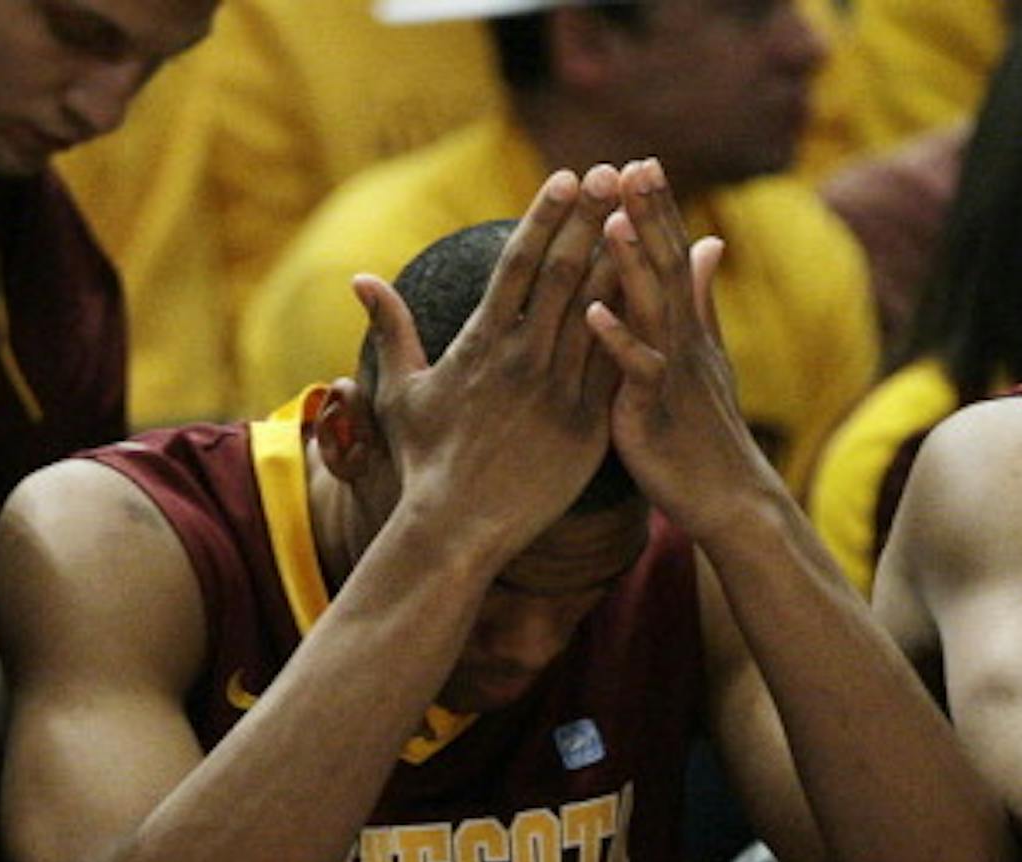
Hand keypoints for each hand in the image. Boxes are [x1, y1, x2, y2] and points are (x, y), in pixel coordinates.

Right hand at [355, 164, 624, 561]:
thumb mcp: (401, 391)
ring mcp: (559, 391)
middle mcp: (523, 358)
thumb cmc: (426, 462)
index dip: (545, 216)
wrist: (457, 528)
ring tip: (643, 216)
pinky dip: (636, 328)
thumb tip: (363, 278)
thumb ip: (391, 329)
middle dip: (592, 220)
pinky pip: (617, 367)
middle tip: (616, 172)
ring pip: (598, 312)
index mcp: (481, 342)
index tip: (568, 177)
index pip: (519, 263)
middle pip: (566, 273)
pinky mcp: (587, 425)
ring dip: (621, 260)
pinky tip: (659, 294)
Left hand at [585, 159, 776, 537]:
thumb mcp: (711, 358)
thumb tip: (712, 243)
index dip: (660, 211)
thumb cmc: (709, 433)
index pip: (675, 258)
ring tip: (611, 219)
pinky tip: (593, 312)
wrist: (730, 501)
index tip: (642, 161)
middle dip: (650, 218)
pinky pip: (635, 373)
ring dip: (632, 264)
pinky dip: (617, 341)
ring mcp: (670, 376)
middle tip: (634, 164)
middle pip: (667, 269)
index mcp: (688, 330)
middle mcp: (683, 344)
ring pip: (653, 311)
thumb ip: (705, 299)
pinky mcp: (653, 413)